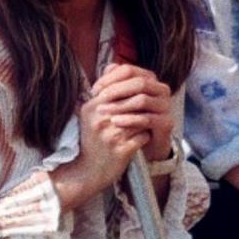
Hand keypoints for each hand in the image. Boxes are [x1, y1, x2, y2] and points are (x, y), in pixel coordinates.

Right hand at [51, 64, 172, 208]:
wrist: (86, 171)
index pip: (119, 88)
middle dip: (145, 103)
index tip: (144, 91)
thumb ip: (103, 94)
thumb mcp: (89, 115)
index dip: (135, 89)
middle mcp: (100, 120)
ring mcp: (111, 136)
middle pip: (133, 101)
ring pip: (141, 118)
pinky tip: (144, 138)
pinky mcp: (122, 151)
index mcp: (91, 108)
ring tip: (148, 121)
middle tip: (152, 104)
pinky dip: (146, 136)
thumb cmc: (91, 141)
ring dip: (146, 120)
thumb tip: (115, 66)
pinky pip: (144, 137)